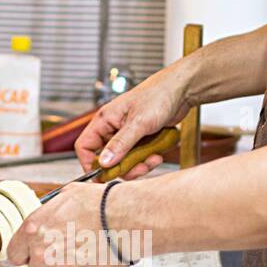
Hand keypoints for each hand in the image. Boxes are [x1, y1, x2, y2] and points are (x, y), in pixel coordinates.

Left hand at [7, 183, 128, 266]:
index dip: (29, 255)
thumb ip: (51, 212)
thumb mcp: (67, 196)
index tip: (39, 255)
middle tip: (72, 257)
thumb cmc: (102, 205)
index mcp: (33, 228)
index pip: (15, 254)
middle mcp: (40, 252)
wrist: (125, 219)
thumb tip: (51, 217)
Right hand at [74, 62, 193, 177]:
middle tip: (138, 169)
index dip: (89, 163)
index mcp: (105, 120)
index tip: (103, 175)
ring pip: (123, 161)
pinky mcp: (140, 139)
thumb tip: (104, 163)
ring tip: (152, 159)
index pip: (85, 146)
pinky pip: (137, 157)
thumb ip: (120, 144)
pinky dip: (147, 160)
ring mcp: (127, 135)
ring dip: (138, 165)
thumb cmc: (158, 96)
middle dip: (122, 167)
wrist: (181, 90)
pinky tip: (157, 154)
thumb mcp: (138, 123)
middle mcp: (113, 128)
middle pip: (106, 158)